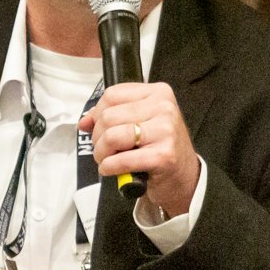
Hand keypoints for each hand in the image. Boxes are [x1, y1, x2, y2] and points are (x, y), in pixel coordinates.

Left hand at [84, 82, 199, 219]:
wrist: (184, 175)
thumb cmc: (161, 147)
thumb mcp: (142, 122)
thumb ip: (113, 115)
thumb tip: (85, 121)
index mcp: (158, 93)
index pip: (112, 94)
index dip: (96, 114)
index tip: (98, 127)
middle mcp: (164, 108)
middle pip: (108, 116)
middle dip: (98, 137)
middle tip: (104, 149)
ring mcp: (165, 131)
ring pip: (111, 136)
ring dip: (102, 154)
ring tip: (108, 159)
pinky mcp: (163, 156)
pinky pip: (120, 160)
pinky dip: (109, 167)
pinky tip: (112, 169)